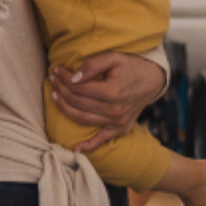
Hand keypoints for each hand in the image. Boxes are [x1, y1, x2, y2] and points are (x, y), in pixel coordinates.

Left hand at [49, 51, 165, 152]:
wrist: (152, 81)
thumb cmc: (132, 67)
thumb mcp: (114, 58)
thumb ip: (93, 65)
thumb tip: (74, 77)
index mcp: (113, 92)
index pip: (79, 87)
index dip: (64, 78)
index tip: (56, 70)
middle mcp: (115, 110)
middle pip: (78, 102)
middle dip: (62, 90)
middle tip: (53, 79)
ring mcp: (117, 122)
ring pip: (83, 118)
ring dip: (65, 108)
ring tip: (55, 96)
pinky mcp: (120, 129)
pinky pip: (101, 140)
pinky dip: (87, 146)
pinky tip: (74, 148)